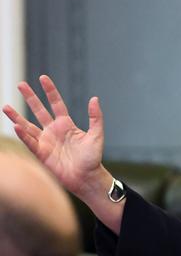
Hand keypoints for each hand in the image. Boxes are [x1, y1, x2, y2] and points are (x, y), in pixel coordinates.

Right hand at [2, 75, 104, 196]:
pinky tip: (15, 125)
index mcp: (66, 124)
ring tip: (5, 106)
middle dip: (30, 97)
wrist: (86, 177)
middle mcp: (54, 131)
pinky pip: (29, 141)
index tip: (43, 78)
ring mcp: (46, 142)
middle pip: (39, 110)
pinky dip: (22, 134)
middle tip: (20, 84)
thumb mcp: (96, 135)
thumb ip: (95, 117)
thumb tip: (94, 98)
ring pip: (28, 125)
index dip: (50, 91)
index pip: (56, 103)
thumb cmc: (93, 158)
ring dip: (17, 116)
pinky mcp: (41, 153)